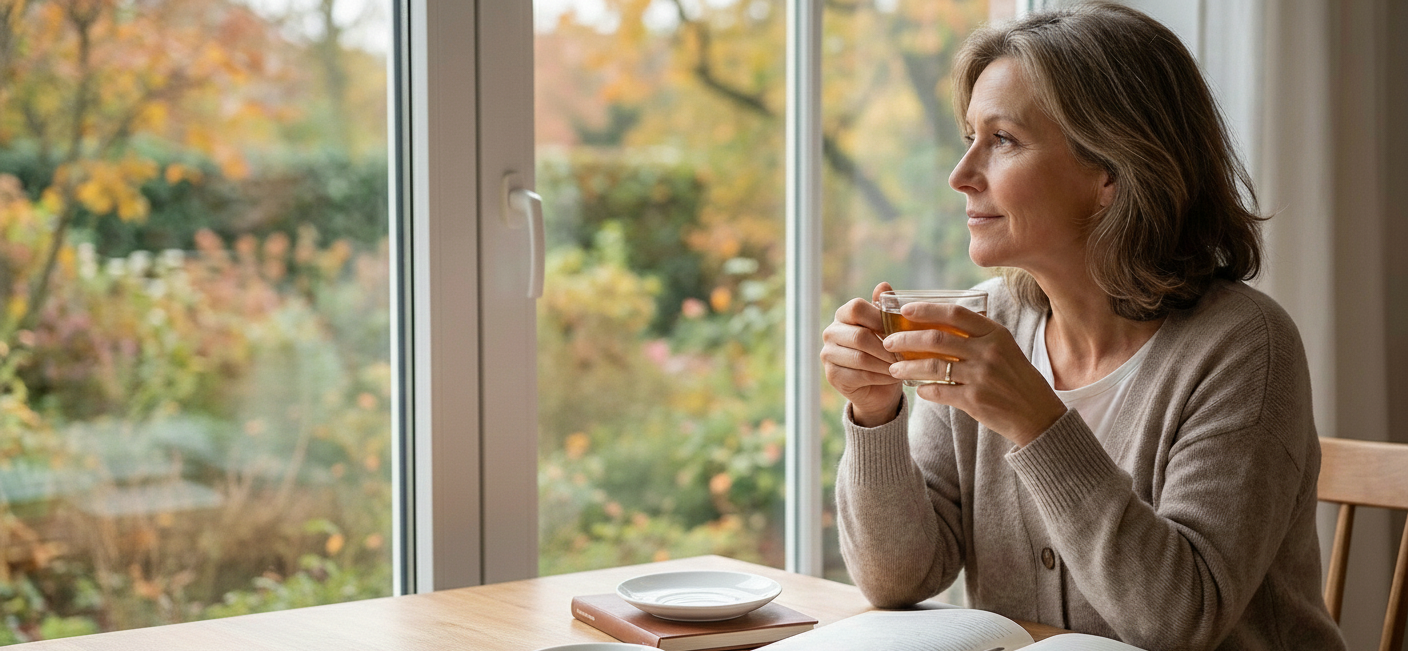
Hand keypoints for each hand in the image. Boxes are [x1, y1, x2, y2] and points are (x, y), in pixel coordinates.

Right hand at [821, 282, 902, 426]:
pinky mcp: (832, 375)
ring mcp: (828, 355)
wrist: (877, 384)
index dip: (878, 318)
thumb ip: (885, 307)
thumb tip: (883, 285)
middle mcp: (831, 332)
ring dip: (886, 363)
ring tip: (903, 366)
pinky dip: (881, 377)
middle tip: (905, 353)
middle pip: (859, 336)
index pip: (856, 308)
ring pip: (861, 358)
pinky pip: (860, 375)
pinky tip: (894, 376)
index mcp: (843, 315)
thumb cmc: (883, 350)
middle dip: (886, 347)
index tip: (898, 329)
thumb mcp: (887, 327)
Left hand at [883, 302, 1065, 445]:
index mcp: (995, 334)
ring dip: (908, 366)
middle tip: (889, 341)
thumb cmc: (1018, 379)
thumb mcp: (1006, 349)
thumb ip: (979, 336)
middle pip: (937, 339)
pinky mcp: (975, 400)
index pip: (956, 313)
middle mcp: (988, 352)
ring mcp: (981, 376)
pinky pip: (940, 391)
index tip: (906, 310)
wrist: (1038, 415)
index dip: (927, 309)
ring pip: (933, 366)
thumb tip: (941, 326)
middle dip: (907, 339)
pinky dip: (925, 390)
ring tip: (894, 368)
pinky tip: (919, 390)